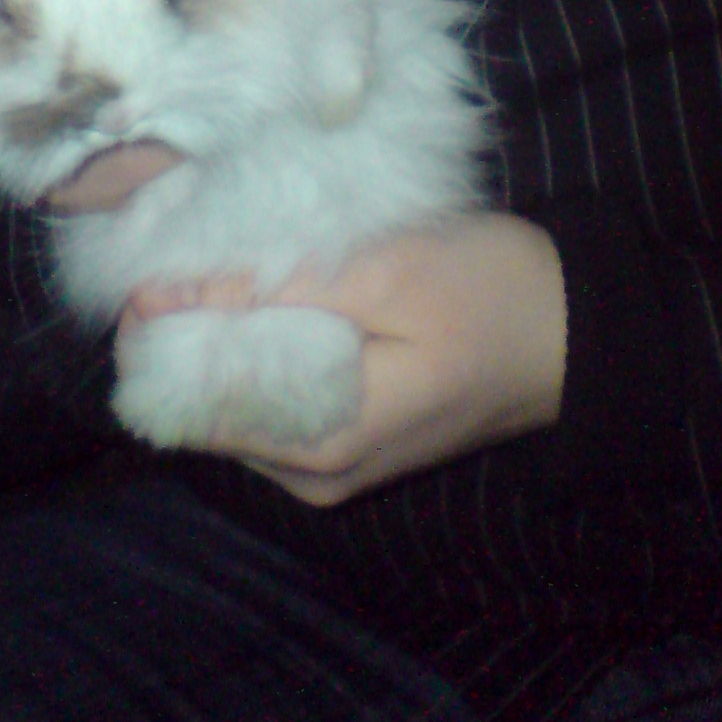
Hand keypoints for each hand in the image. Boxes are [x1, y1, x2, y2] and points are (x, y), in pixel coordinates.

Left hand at [118, 212, 566, 505]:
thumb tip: (165, 292)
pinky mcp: (349, 436)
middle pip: (206, 406)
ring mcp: (331, 461)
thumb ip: (274, 288)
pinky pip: (273, 394)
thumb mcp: (385, 273)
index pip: (188, 406)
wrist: (579, 330)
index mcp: (319, 444)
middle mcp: (313, 473)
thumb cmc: (492, 295)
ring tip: (220, 260)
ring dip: (220, 333)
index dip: (153, 337)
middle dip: (183, 332)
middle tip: (181, 248)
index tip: (141, 268)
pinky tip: (267, 292)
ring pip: (236, 397)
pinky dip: (258, 344)